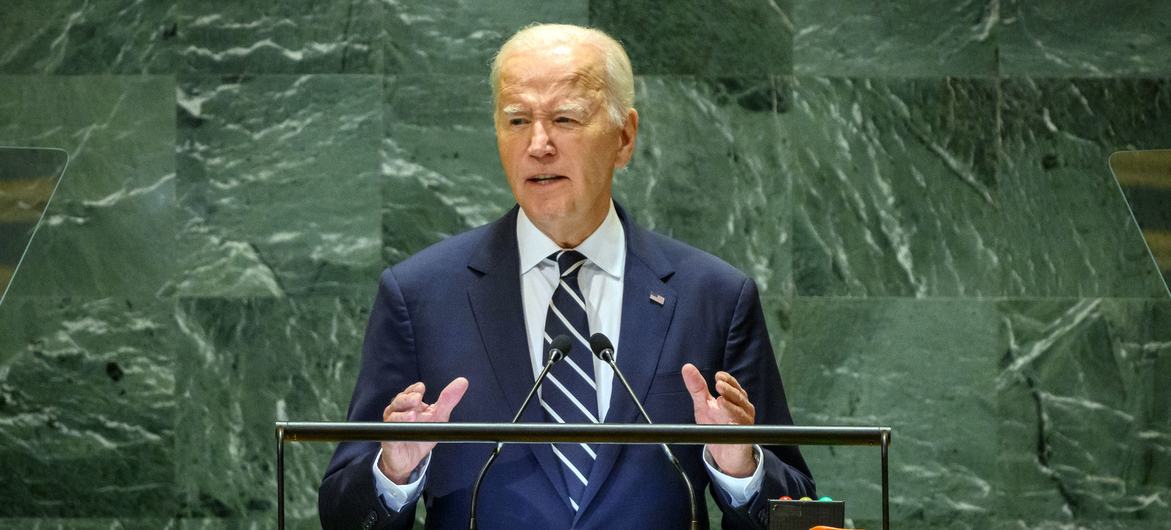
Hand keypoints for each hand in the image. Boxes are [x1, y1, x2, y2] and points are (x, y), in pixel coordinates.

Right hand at [378, 378, 468, 483]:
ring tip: (413, 415)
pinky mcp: (389, 439)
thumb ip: (448, 400)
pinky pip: (390, 432)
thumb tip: (463, 381)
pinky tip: (405, 426)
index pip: (410, 391)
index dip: (414, 389)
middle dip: (408, 398)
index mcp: (410, 404)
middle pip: (399, 400)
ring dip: (402, 414)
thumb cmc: (421, 435)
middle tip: (417, 399)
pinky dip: (397, 428)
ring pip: (393, 414)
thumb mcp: (438, 416)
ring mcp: (392, 424)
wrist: (410, 460)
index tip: (421, 388)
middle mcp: (398, 411)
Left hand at [681, 363, 755, 477]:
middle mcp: (743, 408)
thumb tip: (687, 367)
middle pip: (739, 396)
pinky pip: (742, 430)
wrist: (726, 454)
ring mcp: (745, 422)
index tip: (717, 376)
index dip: (727, 380)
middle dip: (729, 390)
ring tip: (720, 401)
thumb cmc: (717, 425)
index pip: (733, 385)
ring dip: (730, 406)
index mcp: (735, 398)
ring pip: (741, 412)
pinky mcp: (745, 437)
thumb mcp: (704, 405)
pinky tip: (729, 420)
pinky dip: (736, 424)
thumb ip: (697, 387)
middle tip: (718, 385)